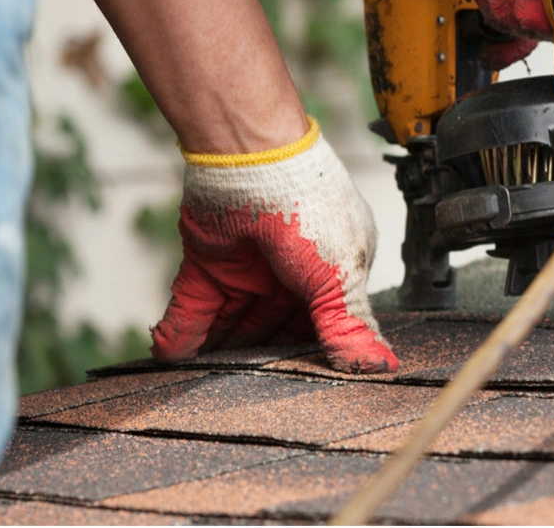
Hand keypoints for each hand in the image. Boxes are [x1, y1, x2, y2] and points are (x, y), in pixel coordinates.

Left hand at [149, 120, 398, 373]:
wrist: (251, 159)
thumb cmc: (308, 206)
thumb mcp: (339, 277)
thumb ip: (349, 327)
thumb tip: (381, 368)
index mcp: (329, 274)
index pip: (319, 329)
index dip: (308, 359)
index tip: (299, 393)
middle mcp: (287, 274)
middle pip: (271, 332)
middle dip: (259, 362)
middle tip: (245, 395)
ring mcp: (246, 270)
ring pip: (231, 325)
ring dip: (217, 353)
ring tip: (202, 385)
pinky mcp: (206, 264)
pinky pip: (191, 309)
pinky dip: (180, 335)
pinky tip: (172, 357)